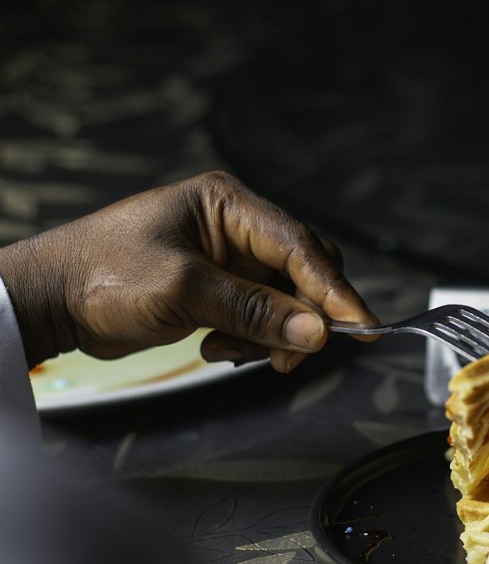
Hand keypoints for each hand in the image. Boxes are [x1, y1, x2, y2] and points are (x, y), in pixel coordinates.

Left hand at [0, 171, 378, 372]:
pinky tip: (215, 347)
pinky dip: (250, 340)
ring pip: (285, 301)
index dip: (334, 289)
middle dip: (301, 318)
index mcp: (229, 204)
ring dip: (270, 335)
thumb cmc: (102, 275)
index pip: (300, 246)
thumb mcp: (183, 290)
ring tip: (227, 352)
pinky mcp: (220, 289)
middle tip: (290, 358)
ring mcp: (229, 259)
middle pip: (302, 273)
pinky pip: (261, 317)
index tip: (361, 327)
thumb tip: (316, 331)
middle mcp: (236, 226)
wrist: (51, 299)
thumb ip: (253, 311)